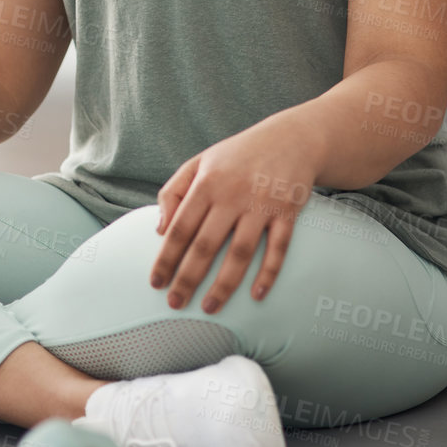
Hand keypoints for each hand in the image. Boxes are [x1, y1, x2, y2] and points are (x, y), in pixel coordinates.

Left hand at [149, 113, 325, 313]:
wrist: (291, 138)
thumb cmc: (237, 155)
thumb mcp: (198, 163)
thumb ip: (173, 193)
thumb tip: (159, 230)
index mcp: (207, 183)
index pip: (180, 228)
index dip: (166, 258)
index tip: (155, 282)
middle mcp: (233, 195)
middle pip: (206, 245)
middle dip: (188, 278)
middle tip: (175, 304)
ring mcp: (262, 205)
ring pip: (240, 252)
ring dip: (224, 284)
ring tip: (210, 308)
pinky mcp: (288, 213)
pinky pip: (278, 248)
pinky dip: (268, 273)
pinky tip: (257, 296)